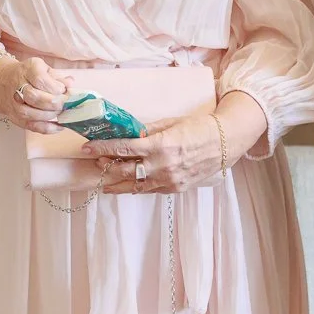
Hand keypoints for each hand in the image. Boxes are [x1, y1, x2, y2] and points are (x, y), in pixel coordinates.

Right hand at [0, 55, 70, 135]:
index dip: (55, 87)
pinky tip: (59, 126)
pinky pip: (32, 126)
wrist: (1, 81)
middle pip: (35, 97)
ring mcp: (15, 104)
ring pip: (31, 113)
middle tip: (65, 104)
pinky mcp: (16, 118)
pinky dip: (47, 128)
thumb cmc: (28, 75)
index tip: (64, 90)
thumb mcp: (43, 69)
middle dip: (54, 103)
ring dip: (50, 115)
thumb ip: (58, 77)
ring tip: (61, 113)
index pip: (40, 80)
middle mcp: (17, 86)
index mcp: (27, 70)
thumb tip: (70, 84)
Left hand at [85, 94, 265, 194]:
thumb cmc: (199, 128)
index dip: (102, 148)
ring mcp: (169, 180)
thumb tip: (128, 134)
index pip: (123, 149)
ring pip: (135, 186)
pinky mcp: (176, 188)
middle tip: (95, 162)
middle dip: (106, 166)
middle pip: (125, 170)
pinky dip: (137, 187)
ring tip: (104, 183)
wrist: (226, 143)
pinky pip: (150, 190)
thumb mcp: (171, 123)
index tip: (87, 148)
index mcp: (160, 145)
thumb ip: (147, 131)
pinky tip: (128, 186)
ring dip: (117, 184)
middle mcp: (162, 165)